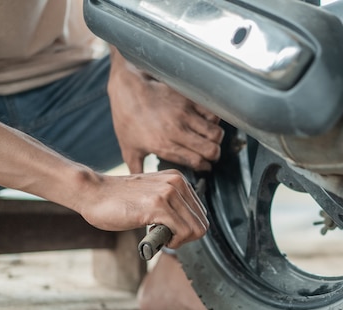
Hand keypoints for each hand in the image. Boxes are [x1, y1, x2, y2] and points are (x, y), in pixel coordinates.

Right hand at [77, 169, 207, 247]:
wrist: (92, 192)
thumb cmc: (118, 199)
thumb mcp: (154, 195)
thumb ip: (173, 205)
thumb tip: (190, 226)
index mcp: (179, 180)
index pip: (201, 214)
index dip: (186, 229)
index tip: (168, 230)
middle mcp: (177, 183)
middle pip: (202, 224)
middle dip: (185, 237)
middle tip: (165, 237)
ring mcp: (168, 193)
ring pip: (195, 229)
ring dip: (178, 241)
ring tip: (159, 236)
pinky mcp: (158, 205)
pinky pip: (182, 232)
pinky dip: (172, 242)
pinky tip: (154, 236)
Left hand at [108, 48, 223, 173]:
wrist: (127, 88)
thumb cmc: (126, 118)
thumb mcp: (128, 149)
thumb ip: (138, 170)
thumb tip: (141, 188)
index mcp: (164, 145)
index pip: (197, 162)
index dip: (204, 167)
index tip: (204, 166)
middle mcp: (177, 131)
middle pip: (212, 150)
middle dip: (213, 155)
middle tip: (209, 154)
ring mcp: (185, 114)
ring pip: (215, 133)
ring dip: (215, 139)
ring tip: (209, 138)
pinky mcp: (189, 100)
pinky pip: (212, 114)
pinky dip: (213, 120)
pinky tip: (206, 122)